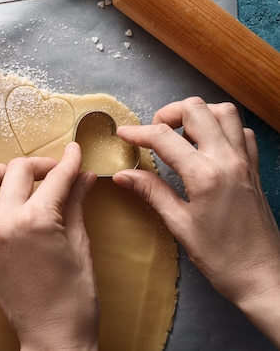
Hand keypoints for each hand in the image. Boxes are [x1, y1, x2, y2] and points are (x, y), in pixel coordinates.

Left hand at [0, 142, 98, 350]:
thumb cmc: (75, 297)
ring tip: (14, 182)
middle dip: (39, 165)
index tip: (75, 151)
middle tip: (54, 172)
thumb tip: (84, 176)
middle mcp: (5, 223)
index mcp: (37, 220)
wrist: (54, 336)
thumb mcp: (81, 245)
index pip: (55, 178)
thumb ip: (76, 204)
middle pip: (16, 171)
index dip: (70, 161)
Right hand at [113, 97, 279, 345]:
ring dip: (198, 114)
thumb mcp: (179, 225)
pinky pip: (241, 131)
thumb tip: (123, 175)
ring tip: (179, 133)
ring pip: (224, 112)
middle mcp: (228, 159)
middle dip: (168, 113)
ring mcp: (245, 161)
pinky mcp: (254, 168)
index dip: (137, 132)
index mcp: (205, 175)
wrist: (263, 277)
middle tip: (152, 134)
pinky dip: (221, 128)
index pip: (164, 137)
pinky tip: (206, 145)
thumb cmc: (221, 257)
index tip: (122, 134)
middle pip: (197, 109)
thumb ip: (151, 192)